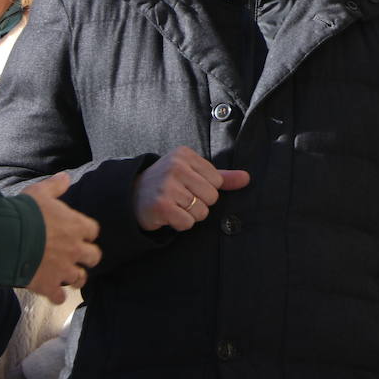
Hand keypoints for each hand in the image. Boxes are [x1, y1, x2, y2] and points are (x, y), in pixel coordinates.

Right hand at [22, 172, 101, 303]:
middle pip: (94, 257)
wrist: (8, 238)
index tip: (81, 233)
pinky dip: (57, 296)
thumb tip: (65, 177)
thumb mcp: (40, 193)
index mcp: (77, 226)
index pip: (93, 231)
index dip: (87, 233)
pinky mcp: (49, 285)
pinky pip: (59, 297)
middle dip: (88, 257)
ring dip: (75, 278)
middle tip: (80, 257)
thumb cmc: (25, 212)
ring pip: (80, 279)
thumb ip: (55, 186)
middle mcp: (75, 249)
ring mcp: (63, 269)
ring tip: (70, 277)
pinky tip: (52, 293)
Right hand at [133, 146, 250, 231]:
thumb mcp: (192, 173)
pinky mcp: (161, 206)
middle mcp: (176, 167)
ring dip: (189, 215)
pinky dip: (180, 224)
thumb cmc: (167, 184)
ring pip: (201, 212)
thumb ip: (221, 177)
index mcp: (184, 155)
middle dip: (199, 203)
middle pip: (212, 197)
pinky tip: (168, 215)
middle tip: (180, 198)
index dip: (205, 189)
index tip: (187, 186)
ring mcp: (167, 186)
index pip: (217, 181)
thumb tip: (247, 178)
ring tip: (174, 206)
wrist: (131, 196)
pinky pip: (187, 223)